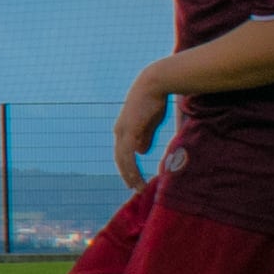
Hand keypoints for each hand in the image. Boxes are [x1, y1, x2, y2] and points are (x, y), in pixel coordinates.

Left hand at [111, 64, 175, 188]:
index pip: (122, 153)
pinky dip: (133, 168)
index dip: (126, 166)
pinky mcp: (130, 132)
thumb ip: (144, 136)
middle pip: (120, 159)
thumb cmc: (153, 101)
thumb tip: (141, 152)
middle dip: (126, 174)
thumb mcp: (149, 122)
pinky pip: (129, 156)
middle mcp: (119, 132)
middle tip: (134, 188)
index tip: (132, 178)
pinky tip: (138, 177)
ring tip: (138, 187)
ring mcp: (123, 132)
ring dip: (130, 175)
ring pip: (123, 160)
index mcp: (123, 130)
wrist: (154, 84)